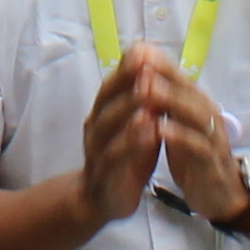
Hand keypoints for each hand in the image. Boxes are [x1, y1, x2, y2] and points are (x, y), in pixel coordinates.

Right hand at [73, 44, 171, 223]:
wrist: (101, 199)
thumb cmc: (124, 155)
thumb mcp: (134, 124)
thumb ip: (142, 98)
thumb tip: (154, 63)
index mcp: (102, 111)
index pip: (112, 84)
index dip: (127, 68)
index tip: (145, 50)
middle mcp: (95, 126)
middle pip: (107, 100)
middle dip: (127, 83)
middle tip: (148, 69)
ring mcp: (96, 150)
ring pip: (109, 126)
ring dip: (128, 110)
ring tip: (148, 98)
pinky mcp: (104, 174)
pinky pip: (116, 156)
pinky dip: (131, 143)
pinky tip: (149, 134)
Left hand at [147, 65, 249, 221]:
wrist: (220, 194)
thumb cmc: (194, 156)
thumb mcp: (178, 125)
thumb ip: (164, 101)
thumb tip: (142, 70)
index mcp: (196, 104)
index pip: (178, 77)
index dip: (158, 63)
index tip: (134, 49)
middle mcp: (207, 115)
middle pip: (187, 90)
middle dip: (162, 77)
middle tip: (138, 67)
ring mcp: (212, 138)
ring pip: (195, 113)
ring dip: (170, 101)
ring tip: (146, 92)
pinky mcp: (212, 162)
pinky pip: (197, 146)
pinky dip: (179, 136)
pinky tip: (160, 129)